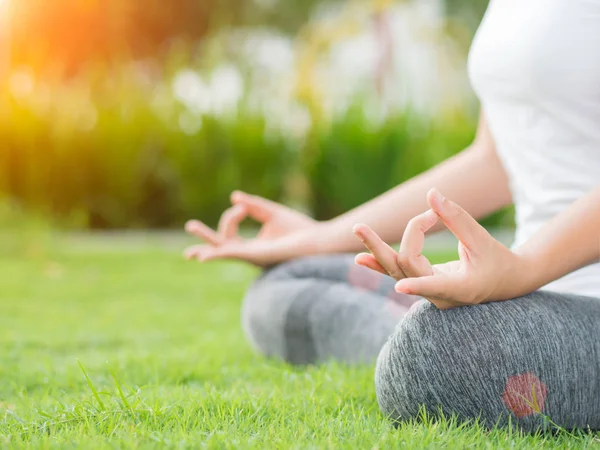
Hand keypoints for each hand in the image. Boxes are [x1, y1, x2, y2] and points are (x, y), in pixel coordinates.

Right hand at [184, 191, 317, 266]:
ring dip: (207, 249)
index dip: (231, 214)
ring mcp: (253, 257)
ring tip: (190, 253)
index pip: (230, 229)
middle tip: (189, 228)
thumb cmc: (299, 229)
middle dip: (205, 240)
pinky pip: (234, 255)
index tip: (244, 206)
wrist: (317, 239)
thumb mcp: (271, 213)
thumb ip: (253, 205)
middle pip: (221, 246)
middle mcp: (250, 253)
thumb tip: (234, 197)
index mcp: (253, 245)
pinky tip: (204, 256)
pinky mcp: (258, 257)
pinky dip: (218, 255)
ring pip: (224, 252)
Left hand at [354, 188, 528, 308]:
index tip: (400, 288)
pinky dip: (380, 264)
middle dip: (382, 247)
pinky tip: (361, 258)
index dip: (419, 286)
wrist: (504, 282)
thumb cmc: (497, 259)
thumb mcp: (481, 239)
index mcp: (461, 288)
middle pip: (405, 267)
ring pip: (397, 270)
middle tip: (359, 228)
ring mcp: (428, 291)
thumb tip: (431, 194)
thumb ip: (456, 218)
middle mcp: (440, 295)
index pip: (435, 286)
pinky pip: (398, 273)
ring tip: (358, 229)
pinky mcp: (422, 283)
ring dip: (377, 249)